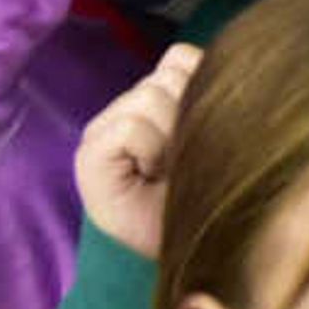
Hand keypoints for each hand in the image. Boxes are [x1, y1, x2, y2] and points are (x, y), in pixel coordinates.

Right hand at [75, 43, 202, 258]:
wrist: (202, 249)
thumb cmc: (212, 190)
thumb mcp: (219, 127)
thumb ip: (208, 87)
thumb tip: (220, 58)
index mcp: (155, 98)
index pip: (179, 60)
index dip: (200, 92)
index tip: (203, 136)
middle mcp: (123, 109)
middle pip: (166, 77)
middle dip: (188, 118)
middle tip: (187, 159)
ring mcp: (100, 131)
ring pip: (150, 96)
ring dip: (172, 137)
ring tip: (170, 170)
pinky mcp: (89, 155)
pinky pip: (130, 127)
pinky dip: (150, 150)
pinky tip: (152, 175)